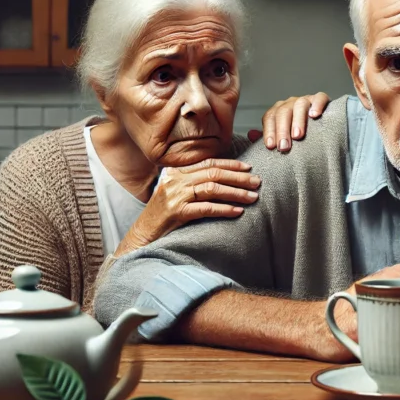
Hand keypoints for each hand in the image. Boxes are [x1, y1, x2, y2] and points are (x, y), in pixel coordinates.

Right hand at [115, 159, 260, 255]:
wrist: (142, 236)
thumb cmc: (163, 216)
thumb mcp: (176, 194)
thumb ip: (193, 183)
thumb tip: (223, 179)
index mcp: (176, 172)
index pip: (208, 163)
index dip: (230, 164)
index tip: (248, 168)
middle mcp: (175, 180)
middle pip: (214, 174)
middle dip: (239, 178)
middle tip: (258, 182)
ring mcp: (175, 196)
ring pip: (212, 189)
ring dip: (236, 192)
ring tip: (253, 197)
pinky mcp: (176, 212)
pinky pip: (206, 208)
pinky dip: (224, 209)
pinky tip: (238, 211)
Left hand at [259, 92, 329, 151]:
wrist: (323, 129)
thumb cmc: (300, 135)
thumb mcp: (283, 136)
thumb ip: (269, 136)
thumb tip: (251, 134)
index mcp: (279, 111)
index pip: (270, 117)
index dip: (269, 131)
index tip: (271, 146)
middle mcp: (290, 104)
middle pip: (283, 112)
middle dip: (282, 130)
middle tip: (284, 147)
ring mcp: (306, 100)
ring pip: (300, 105)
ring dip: (298, 121)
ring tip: (297, 136)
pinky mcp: (321, 99)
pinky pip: (319, 98)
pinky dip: (317, 105)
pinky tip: (315, 116)